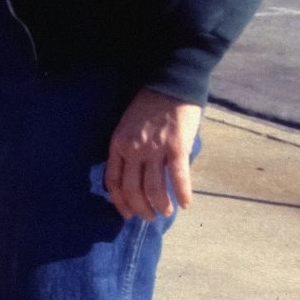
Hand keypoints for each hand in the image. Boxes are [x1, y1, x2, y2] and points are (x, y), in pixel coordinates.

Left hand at [105, 88, 201, 220]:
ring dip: (160, 205)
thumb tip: (136, 172)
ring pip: (154, 188)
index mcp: (118, 145)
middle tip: (149, 217)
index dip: (120, 202)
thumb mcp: (127, 126)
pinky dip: (182, 193)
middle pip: (133, 189)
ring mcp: (155, 150)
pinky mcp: (177, 147)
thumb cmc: (150, 104)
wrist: (171, 82)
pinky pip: (178, 177)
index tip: (126, 213)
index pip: (113, 182)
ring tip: (166, 213)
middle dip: (140, 208)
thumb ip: (129, 148)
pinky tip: (185, 204)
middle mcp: (134, 150)